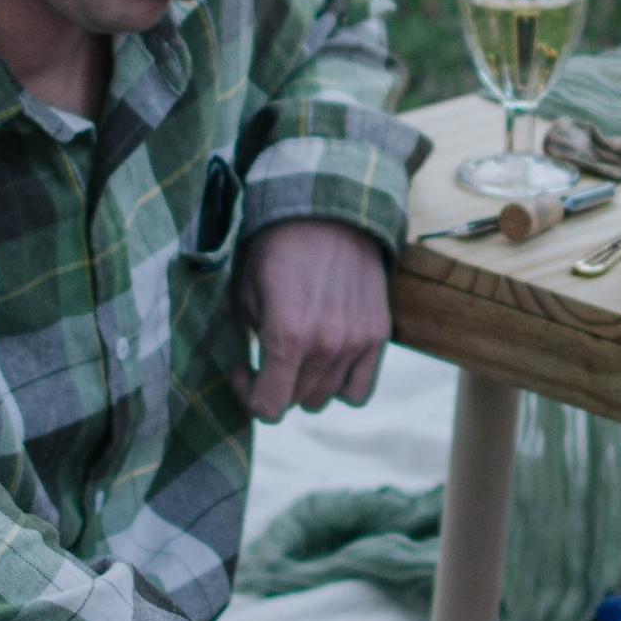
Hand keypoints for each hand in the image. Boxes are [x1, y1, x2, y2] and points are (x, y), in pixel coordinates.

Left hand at [237, 219, 389, 419]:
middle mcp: (326, 346)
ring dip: (306, 385)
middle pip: (296, 402)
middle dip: (275, 385)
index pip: (269, 407)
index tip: (243, 370)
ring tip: (298, 355)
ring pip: (326, 398)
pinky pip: (359, 391)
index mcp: (288, 336)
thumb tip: (257, 370)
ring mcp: (356, 343)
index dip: (249, 396)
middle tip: (267, 358)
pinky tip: (328, 364)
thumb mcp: (246, 291)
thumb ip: (253, 339)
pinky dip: (341, 386)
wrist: (330, 213)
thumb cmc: (278, 249)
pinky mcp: (377, 336)